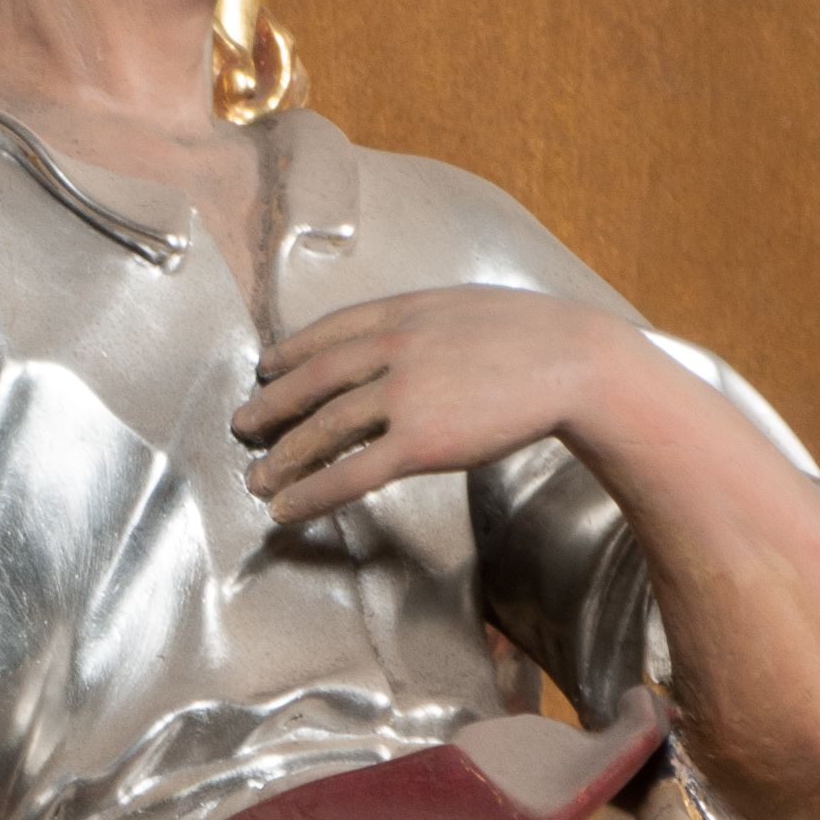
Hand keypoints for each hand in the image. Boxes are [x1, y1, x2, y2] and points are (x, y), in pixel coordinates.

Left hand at [233, 288, 602, 523]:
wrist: (577, 361)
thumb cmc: (537, 338)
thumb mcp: (469, 308)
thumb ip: (430, 323)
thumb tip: (411, 339)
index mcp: (405, 310)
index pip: (329, 332)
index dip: (290, 353)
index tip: (265, 369)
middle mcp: (393, 347)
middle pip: (313, 381)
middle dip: (271, 407)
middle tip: (242, 427)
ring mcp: (403, 394)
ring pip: (322, 430)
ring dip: (283, 458)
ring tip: (258, 480)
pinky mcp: (419, 441)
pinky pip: (349, 473)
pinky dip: (310, 494)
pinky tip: (285, 511)